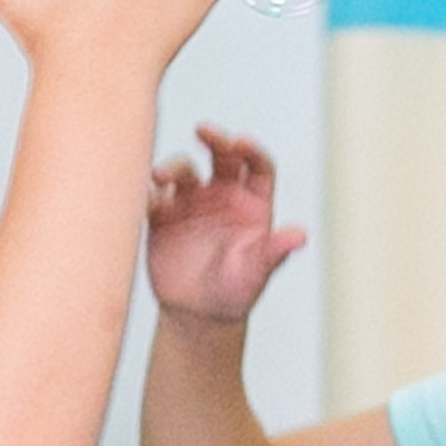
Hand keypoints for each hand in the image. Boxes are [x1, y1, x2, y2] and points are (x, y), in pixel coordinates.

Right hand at [147, 126, 306, 325]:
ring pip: (184, 171)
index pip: (257, 165)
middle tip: (202, 130)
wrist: (199, 315)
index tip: (239, 143)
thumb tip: (300, 236)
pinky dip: (147, 194)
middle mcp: (223, 194)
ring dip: (172, 168)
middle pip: (221, 155)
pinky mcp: (162, 216)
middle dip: (214, 139)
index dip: (251, 150)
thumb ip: (275, 251)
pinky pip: (154, 197)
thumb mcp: (256, 272)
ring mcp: (191, 202)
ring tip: (160, 176)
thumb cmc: (235, 292)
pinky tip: (145, 197)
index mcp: (252, 202)